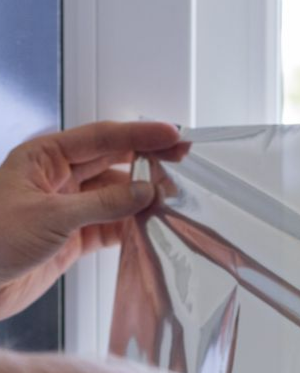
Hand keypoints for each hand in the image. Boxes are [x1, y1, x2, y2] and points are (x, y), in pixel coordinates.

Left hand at [0, 120, 181, 320]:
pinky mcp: (73, 237)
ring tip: (172, 201)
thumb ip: (102, 204)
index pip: (101, 138)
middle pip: (112, 162)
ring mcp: (68, 208)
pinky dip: (132, 228)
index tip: (172, 135)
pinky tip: (151, 228)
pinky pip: (111, 226)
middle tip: (183, 161)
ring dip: (142, 199)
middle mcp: (58, 178)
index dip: (139, 135)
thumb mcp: (52, 216)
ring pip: (116, 196)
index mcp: (45, 156)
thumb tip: (143, 191)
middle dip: (148, 161)